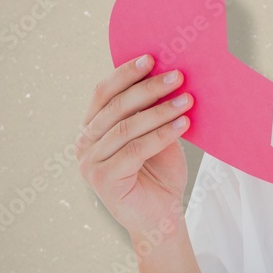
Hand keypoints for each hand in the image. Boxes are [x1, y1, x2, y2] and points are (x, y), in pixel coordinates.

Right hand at [75, 54, 193, 239]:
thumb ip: (153, 110)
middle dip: (149, 89)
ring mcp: (90, 163)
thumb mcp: (156, 134)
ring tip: (187, 99)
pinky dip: (162, 134)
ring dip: (160, 110)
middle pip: (115, 107)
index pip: (104, 93)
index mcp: (93, 127)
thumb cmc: (159, 172)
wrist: (162, 215)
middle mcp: (85, 143)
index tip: (151, 57)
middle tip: (178, 76)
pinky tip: (184, 124)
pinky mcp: (103, 180)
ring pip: (126, 128)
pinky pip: (135, 150)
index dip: (125, 73)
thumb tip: (170, 75)